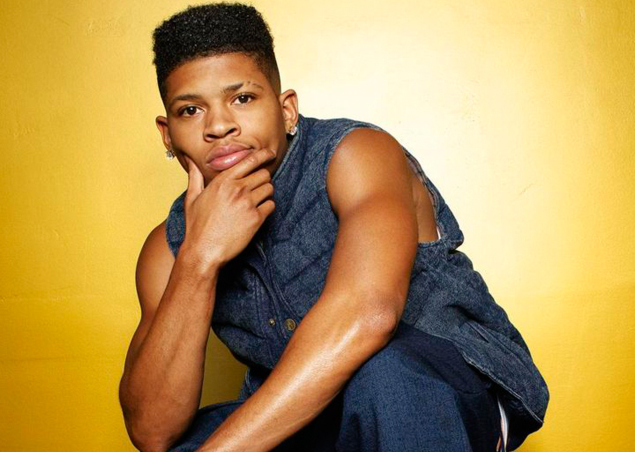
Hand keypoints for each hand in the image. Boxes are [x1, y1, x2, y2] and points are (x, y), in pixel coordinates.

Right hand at [180, 148, 276, 270]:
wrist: (203, 251)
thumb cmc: (196, 226)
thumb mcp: (192, 198)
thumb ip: (195, 177)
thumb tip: (191, 161)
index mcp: (222, 181)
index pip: (250, 161)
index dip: (263, 155)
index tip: (270, 154)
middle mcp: (237, 189)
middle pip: (264, 174)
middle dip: (263, 179)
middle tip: (257, 187)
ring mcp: (248, 203)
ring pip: (269, 189)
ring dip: (266, 194)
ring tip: (256, 202)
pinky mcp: (256, 219)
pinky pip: (271, 206)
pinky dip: (267, 208)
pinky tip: (257, 214)